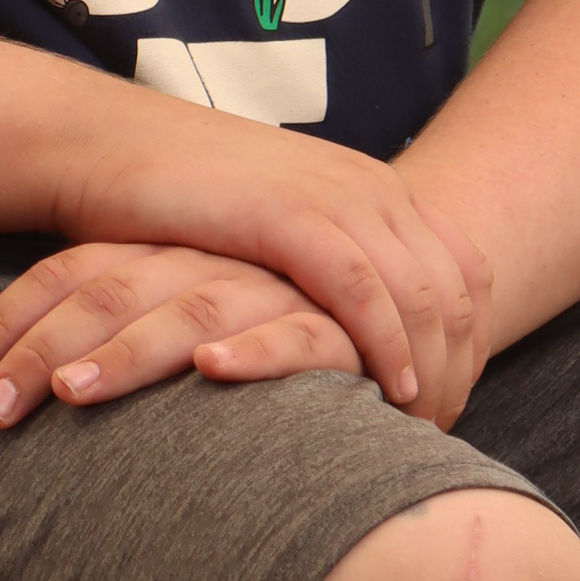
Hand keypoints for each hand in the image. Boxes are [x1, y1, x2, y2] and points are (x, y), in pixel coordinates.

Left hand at [0, 241, 361, 426]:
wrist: (404, 257)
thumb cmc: (281, 298)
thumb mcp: (192, 297)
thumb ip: (127, 324)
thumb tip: (30, 377)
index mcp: (167, 249)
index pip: (71, 273)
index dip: (10, 322)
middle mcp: (210, 258)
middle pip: (109, 291)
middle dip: (39, 347)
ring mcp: (273, 283)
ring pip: (187, 309)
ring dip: (125, 354)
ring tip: (70, 393)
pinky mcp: (340, 319)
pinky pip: (296, 333)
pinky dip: (254, 352)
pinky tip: (213, 371)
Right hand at [46, 102, 493, 425]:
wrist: (107, 145)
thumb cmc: (184, 203)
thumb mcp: (278, 229)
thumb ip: (328, 264)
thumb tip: (366, 336)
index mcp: (373, 186)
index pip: (466, 270)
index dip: (472, 344)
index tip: (452, 405)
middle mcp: (368, 186)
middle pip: (457, 291)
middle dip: (460, 368)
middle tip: (443, 435)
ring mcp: (332, 194)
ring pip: (422, 293)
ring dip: (432, 369)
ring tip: (420, 430)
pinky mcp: (287, 213)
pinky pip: (363, 287)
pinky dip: (384, 341)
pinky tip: (385, 390)